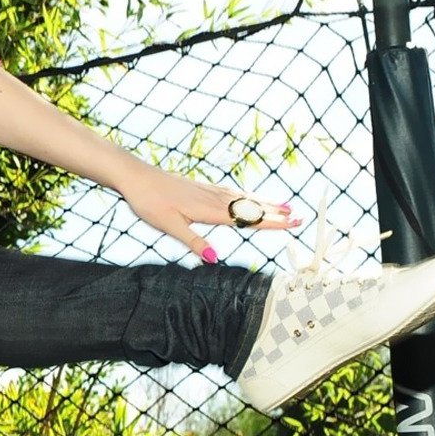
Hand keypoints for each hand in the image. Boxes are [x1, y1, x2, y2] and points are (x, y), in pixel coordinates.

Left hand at [116, 165, 303, 262]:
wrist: (134, 176)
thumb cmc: (149, 201)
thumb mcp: (169, 225)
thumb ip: (192, 241)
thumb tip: (213, 259)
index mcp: (209, 210)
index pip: (246, 218)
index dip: (270, 222)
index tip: (292, 223)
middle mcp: (213, 198)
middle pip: (250, 206)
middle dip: (275, 212)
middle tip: (300, 216)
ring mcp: (207, 190)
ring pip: (242, 197)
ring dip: (264, 202)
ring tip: (284, 205)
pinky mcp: (199, 186)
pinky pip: (230, 192)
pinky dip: (246, 195)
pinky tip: (248, 196)